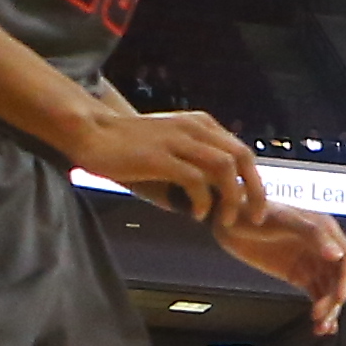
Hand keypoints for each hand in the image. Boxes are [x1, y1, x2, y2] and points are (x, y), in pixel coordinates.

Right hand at [70, 98, 272, 228]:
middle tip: (253, 219)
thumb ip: (192, 166)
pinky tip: (197, 215)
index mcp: (201, 124)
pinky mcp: (160, 156)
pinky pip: (195, 180)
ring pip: (224, 167)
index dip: (254, 180)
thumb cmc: (128, 146)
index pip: (242, 151)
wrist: (91, 132)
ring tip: (224, 221)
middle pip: (242, 157)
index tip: (253, 207)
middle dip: (254, 191)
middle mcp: (194, 128)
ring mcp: (177, 140)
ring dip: (231, 198)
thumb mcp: (169, 148)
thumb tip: (211, 201)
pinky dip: (203, 201)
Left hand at [222, 200, 345, 330]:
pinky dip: (320, 309)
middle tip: (321, 316)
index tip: (338, 298)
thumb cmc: (256, 212)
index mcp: (325, 231)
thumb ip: (313, 235)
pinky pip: (315, 295)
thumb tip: (336, 255)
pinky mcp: (298, 275)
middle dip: (334, 300)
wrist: (229, 220)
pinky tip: (319, 326)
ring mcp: (310, 263)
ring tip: (320, 327)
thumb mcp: (285, 220)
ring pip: (328, 290)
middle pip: (339, 279)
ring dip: (328, 310)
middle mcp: (323, 247)